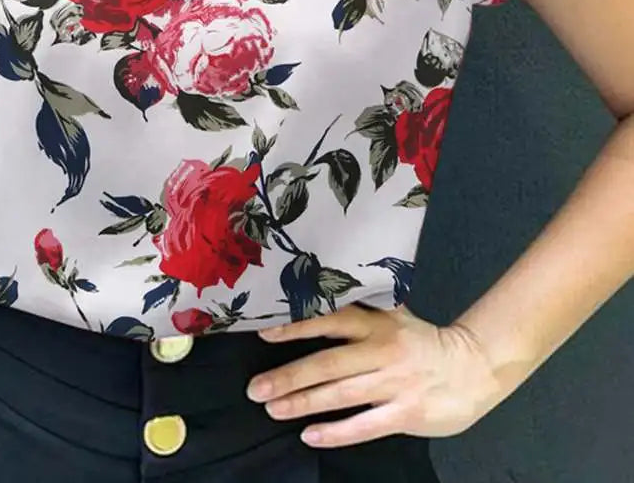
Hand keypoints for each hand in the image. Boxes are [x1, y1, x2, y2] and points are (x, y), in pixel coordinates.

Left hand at [246, 302, 507, 447]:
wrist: (474, 368)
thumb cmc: (424, 343)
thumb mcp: (395, 317)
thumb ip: (363, 311)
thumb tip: (320, 295)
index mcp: (378, 323)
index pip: (332, 320)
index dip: (297, 326)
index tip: (265, 332)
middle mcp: (382, 350)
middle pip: (328, 362)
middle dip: (289, 376)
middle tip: (256, 388)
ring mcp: (394, 383)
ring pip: (341, 394)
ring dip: (303, 402)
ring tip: (273, 408)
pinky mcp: (405, 413)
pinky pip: (364, 426)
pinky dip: (336, 431)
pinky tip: (310, 435)